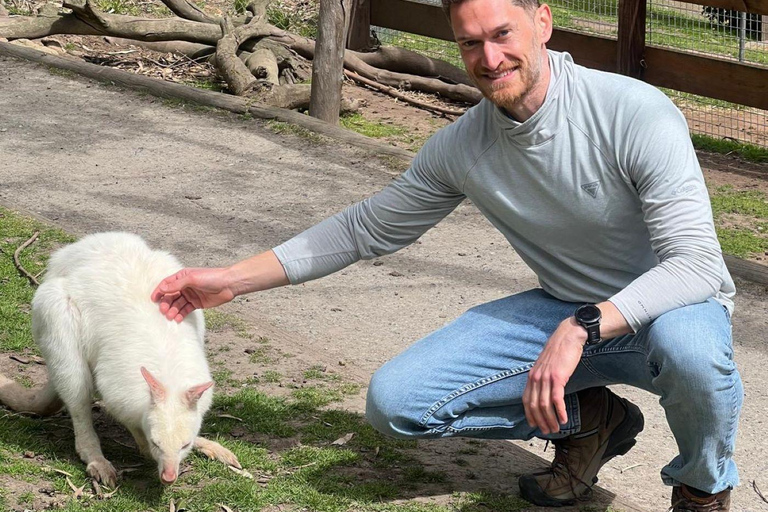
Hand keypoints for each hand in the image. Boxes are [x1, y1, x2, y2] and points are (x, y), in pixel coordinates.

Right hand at [151, 268, 235, 321]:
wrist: (229, 284)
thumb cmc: (212, 277)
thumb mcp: (193, 279)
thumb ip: (177, 284)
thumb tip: (163, 288)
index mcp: (182, 277)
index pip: (167, 284)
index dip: (159, 291)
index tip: (154, 299)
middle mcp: (185, 286)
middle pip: (171, 296)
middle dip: (166, 303)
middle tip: (163, 310)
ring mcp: (191, 295)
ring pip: (178, 304)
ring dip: (173, 310)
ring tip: (170, 317)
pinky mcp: (197, 303)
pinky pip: (186, 310)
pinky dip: (181, 314)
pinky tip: (178, 319)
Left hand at [522, 317, 585, 434]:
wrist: (568, 337)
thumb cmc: (559, 352)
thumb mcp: (546, 366)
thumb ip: (543, 378)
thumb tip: (544, 391)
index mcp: (532, 376)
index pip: (526, 400)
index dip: (529, 414)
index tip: (534, 425)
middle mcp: (535, 378)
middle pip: (534, 405)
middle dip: (540, 421)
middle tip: (548, 431)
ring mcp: (546, 377)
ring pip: (544, 405)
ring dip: (550, 419)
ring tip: (556, 429)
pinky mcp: (557, 377)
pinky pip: (556, 399)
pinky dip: (559, 411)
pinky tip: (564, 419)